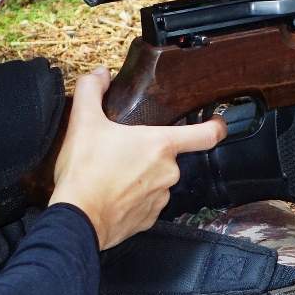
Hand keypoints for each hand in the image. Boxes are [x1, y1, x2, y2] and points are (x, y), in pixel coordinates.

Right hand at [49, 68, 227, 249]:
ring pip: (156, 180)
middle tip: (119, 152)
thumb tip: (99, 74)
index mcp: (161, 145)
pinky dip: (132, 198)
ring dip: (140, 176)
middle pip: (167, 156)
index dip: (216, 127)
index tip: (218, 123)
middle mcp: (168, 172)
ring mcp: (160, 198)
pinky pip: (146, 203)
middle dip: (147, 153)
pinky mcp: (148, 220)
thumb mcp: (83, 122)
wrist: (76, 219)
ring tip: (110, 175)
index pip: (205, 135)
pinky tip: (111, 195)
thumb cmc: (85, 171)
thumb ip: (91, 91)